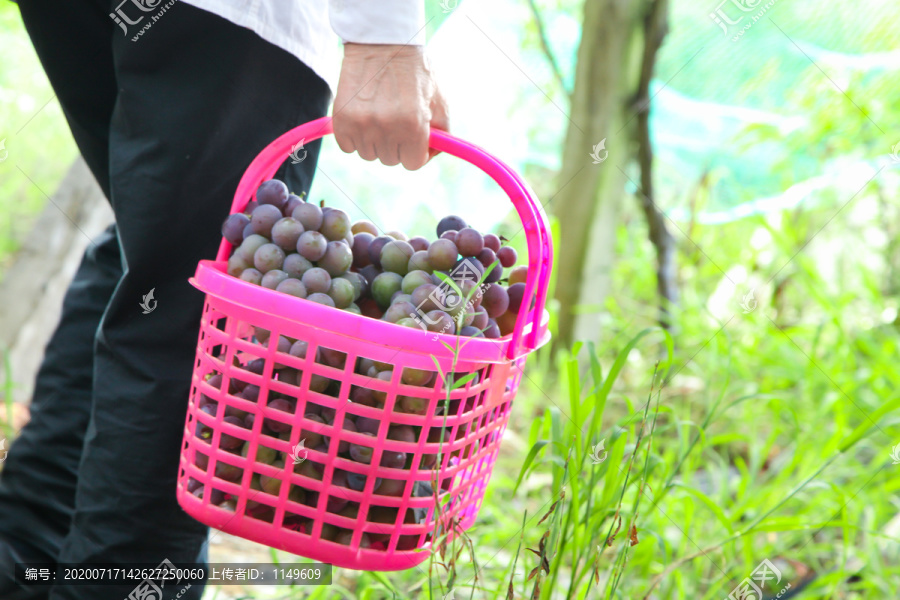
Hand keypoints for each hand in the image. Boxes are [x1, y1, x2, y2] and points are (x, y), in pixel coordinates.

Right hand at [332, 43, 448, 170]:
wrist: (383, 43)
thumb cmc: (415, 73)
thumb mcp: (440, 101)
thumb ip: (442, 136)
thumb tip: (430, 156)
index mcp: (414, 125)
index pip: (412, 164)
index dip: (415, 152)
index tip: (413, 139)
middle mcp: (386, 127)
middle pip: (390, 160)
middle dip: (396, 145)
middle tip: (396, 120)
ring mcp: (361, 124)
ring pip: (368, 154)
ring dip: (375, 141)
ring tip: (380, 115)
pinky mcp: (341, 119)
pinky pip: (348, 146)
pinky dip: (354, 137)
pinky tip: (363, 116)